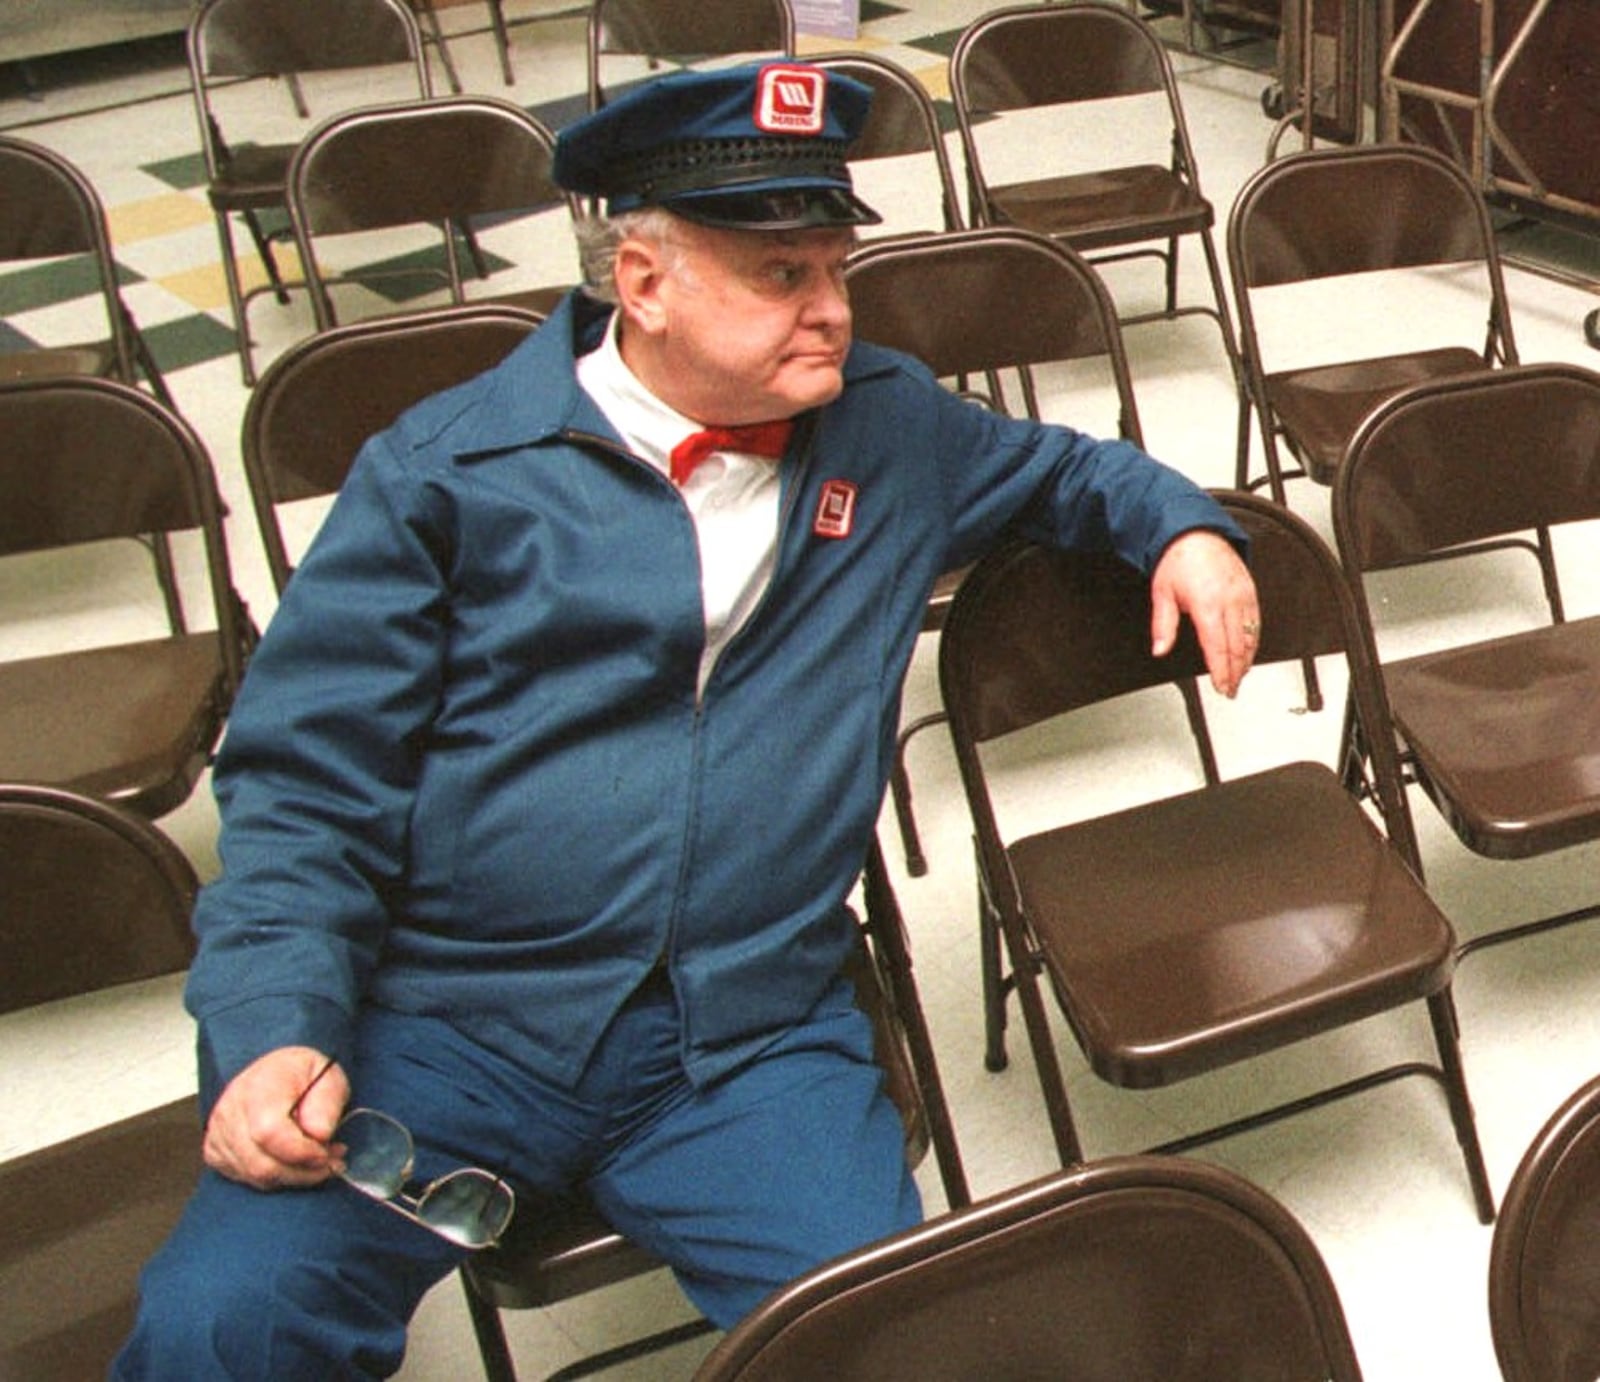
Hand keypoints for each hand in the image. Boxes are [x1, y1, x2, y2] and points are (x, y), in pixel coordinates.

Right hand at [202, 1046, 349, 1190]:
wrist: (277, 1070)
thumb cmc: (303, 1075)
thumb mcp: (329, 1076)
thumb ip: (327, 1104)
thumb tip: (319, 1135)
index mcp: (260, 1085)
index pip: (269, 1132)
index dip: (301, 1152)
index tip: (327, 1152)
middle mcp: (230, 1109)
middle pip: (260, 1163)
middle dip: (302, 1171)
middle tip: (331, 1161)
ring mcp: (219, 1131)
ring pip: (255, 1175)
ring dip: (293, 1176)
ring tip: (317, 1159)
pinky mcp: (214, 1150)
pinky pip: (245, 1178)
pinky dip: (275, 1177)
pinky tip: (292, 1162)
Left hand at [1149, 529, 1259, 698]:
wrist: (1194, 532)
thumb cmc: (1177, 560)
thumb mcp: (1162, 594)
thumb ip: (1162, 626)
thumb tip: (1159, 649)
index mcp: (1207, 604)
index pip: (1217, 647)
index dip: (1221, 671)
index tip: (1221, 686)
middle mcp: (1229, 600)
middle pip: (1237, 646)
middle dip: (1235, 672)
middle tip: (1230, 690)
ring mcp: (1243, 595)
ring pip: (1251, 636)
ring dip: (1246, 659)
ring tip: (1239, 676)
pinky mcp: (1250, 590)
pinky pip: (1256, 621)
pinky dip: (1254, 640)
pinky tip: (1248, 652)